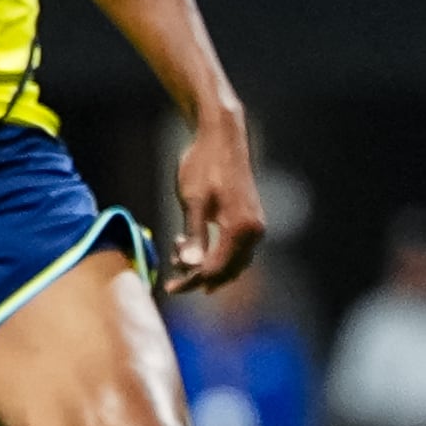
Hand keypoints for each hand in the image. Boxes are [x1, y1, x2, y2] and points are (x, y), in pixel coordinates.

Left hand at [158, 106, 268, 292]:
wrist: (221, 137)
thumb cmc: (203, 165)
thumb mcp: (192, 200)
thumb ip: (193, 235)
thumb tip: (190, 266)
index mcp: (240, 228)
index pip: (216, 269)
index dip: (192, 282)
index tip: (170, 288)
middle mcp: (254, 231)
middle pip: (227, 270)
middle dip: (199, 277)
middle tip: (173, 281)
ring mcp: (255, 225)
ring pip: (233, 262)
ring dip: (208, 266)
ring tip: (179, 256)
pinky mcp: (251, 219)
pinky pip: (236, 249)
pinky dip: (217, 254)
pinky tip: (194, 246)